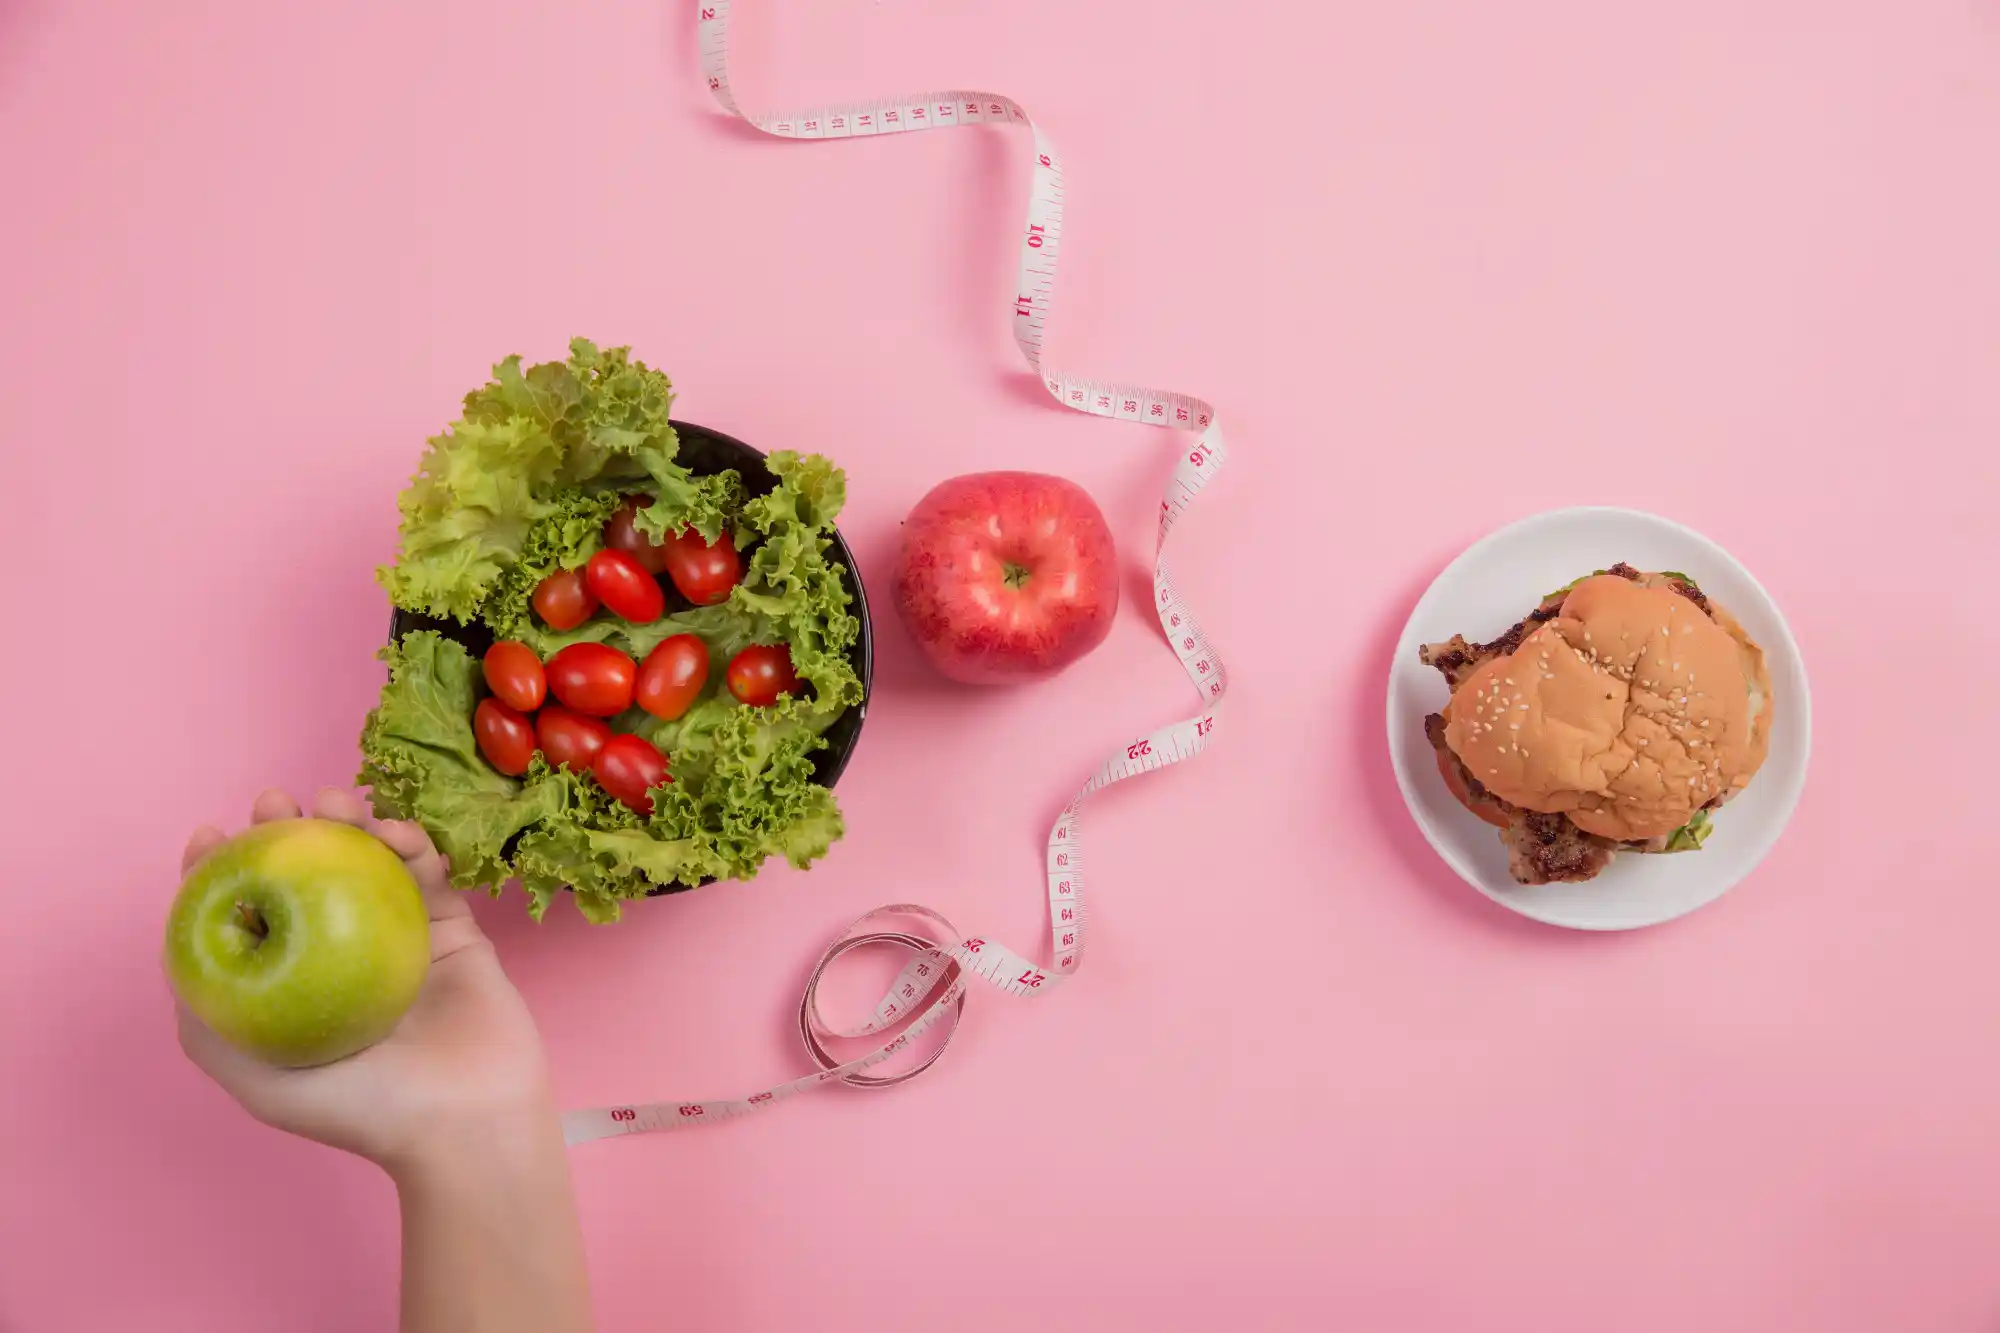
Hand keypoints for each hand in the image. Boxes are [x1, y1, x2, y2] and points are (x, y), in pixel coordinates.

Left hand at [175, 788, 554, 1173]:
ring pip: (371, 865)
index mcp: (298, 992)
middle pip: (310, 877)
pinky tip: (397, 834)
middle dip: (287, 831)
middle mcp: (344, 960)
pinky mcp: (454, 933)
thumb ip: (209, 1030)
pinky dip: (415, 846)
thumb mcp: (261, 1083)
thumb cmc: (364, 1111)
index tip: (212, 834)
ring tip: (337, 803)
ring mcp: (402, 941)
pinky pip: (432, 876)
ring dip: (352, 823)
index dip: (224, 871)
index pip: (251, 917)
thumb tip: (177, 959)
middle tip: (275, 803)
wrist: (468, 1121)